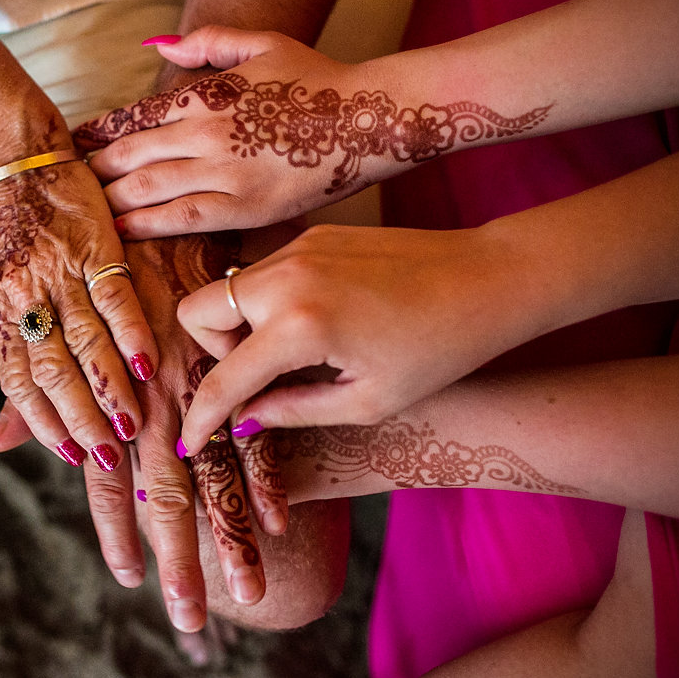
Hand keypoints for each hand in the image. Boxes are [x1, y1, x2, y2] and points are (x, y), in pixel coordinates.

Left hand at [0, 158, 157, 472]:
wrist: (17, 159)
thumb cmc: (10, 236)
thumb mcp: (1, 301)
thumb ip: (16, 369)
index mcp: (2, 314)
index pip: (20, 383)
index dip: (45, 424)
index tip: (73, 457)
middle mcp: (28, 299)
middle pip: (53, 372)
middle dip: (81, 420)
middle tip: (109, 460)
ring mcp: (62, 272)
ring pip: (84, 340)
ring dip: (108, 385)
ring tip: (131, 425)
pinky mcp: (95, 245)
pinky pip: (114, 294)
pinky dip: (130, 329)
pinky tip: (148, 360)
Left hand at [0, 234, 290, 631]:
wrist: (128, 202)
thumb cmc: (80, 274)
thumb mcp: (43, 330)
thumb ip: (30, 394)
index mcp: (104, 397)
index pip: (109, 482)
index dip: (117, 534)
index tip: (129, 581)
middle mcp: (149, 399)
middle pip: (165, 494)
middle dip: (178, 560)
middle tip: (190, 618)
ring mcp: (194, 382)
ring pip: (213, 470)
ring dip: (228, 535)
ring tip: (247, 591)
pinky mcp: (230, 359)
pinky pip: (252, 425)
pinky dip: (263, 474)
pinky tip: (275, 520)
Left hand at [76, 27, 362, 237]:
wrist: (368, 120)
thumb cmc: (317, 79)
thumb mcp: (262, 44)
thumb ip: (207, 43)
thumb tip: (159, 45)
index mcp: (206, 92)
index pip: (133, 116)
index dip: (97, 133)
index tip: (76, 146)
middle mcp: (206, 132)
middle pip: (129, 154)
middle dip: (94, 171)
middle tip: (70, 186)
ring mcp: (223, 172)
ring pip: (146, 187)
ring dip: (109, 198)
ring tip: (86, 210)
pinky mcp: (243, 207)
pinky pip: (181, 218)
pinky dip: (144, 224)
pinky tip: (120, 230)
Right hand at [174, 222, 540, 456]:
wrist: (487, 280)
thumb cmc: (438, 351)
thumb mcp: (367, 402)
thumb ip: (294, 411)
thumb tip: (245, 419)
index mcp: (300, 327)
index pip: (223, 379)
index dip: (201, 417)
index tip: (191, 442)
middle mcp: (286, 278)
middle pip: (199, 313)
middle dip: (213, 351)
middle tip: (259, 375)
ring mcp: (298, 249)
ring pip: (227, 287)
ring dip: (240, 324)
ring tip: (294, 352)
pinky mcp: (314, 235)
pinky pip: (263, 271)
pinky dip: (269, 301)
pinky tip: (315, 321)